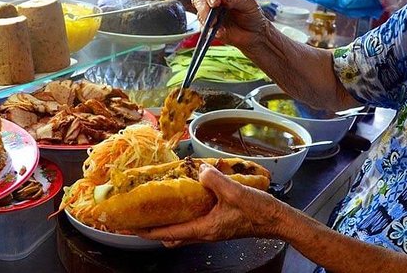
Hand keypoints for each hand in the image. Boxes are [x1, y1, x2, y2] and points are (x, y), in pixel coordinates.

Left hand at [136, 164, 285, 245]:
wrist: (276, 220)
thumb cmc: (257, 211)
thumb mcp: (235, 193)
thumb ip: (215, 180)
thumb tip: (199, 170)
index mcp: (205, 229)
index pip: (169, 233)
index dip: (148, 231)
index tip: (130, 227)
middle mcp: (205, 232)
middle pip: (172, 235)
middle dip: (154, 228)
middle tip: (140, 217)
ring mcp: (212, 228)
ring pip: (183, 229)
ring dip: (169, 221)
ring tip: (157, 206)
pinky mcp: (219, 222)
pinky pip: (195, 220)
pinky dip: (184, 213)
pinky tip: (186, 198)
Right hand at [192, 0, 268, 48]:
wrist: (254, 33)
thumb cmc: (251, 14)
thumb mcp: (248, 3)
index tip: (216, 1)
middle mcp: (213, 0)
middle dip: (204, 6)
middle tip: (213, 13)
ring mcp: (209, 14)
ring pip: (200, 14)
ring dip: (205, 19)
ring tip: (215, 24)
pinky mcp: (209, 28)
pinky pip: (205, 29)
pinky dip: (210, 31)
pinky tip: (220, 33)